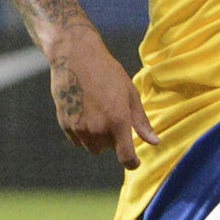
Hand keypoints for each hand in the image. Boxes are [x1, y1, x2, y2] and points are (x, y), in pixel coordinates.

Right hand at [47, 25, 157, 166]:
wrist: (74, 56)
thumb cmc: (107, 72)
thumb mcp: (130, 93)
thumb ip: (141, 121)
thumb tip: (154, 142)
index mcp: (118, 121)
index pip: (126, 157)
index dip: (132, 163)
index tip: (134, 161)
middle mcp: (97, 129)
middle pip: (107, 150)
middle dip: (112, 140)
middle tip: (111, 116)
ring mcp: (79, 127)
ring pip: (90, 147)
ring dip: (96, 138)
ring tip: (97, 112)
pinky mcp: (65, 123)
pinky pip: (76, 140)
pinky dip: (82, 132)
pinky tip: (83, 111)